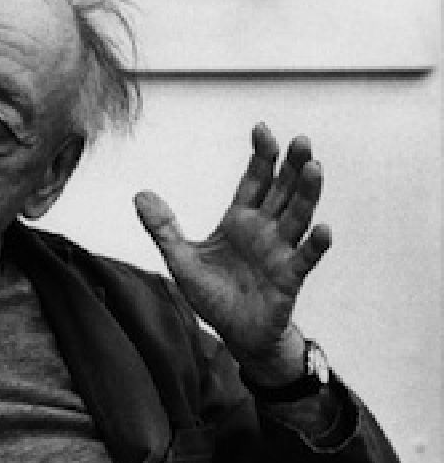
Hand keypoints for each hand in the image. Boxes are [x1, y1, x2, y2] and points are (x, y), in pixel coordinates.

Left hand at [134, 123, 331, 380]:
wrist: (235, 333)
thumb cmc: (212, 294)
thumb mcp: (180, 260)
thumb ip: (163, 228)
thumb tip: (140, 194)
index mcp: (240, 221)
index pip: (254, 181)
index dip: (261, 156)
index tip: (261, 128)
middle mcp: (265, 230)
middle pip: (282, 191)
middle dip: (291, 166)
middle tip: (300, 140)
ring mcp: (280, 252)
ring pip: (298, 217)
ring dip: (307, 193)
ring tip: (314, 166)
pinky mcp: (289, 278)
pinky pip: (304, 259)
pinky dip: (315, 245)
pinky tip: (323, 228)